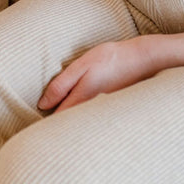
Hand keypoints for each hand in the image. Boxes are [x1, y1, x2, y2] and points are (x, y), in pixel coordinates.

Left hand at [38, 38, 158, 112]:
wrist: (144, 60)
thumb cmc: (110, 59)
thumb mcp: (81, 65)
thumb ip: (61, 85)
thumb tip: (43, 105)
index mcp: (81, 100)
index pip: (58, 119)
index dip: (46, 120)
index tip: (39, 116)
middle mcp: (92, 112)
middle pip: (70, 124)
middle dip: (59, 123)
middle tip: (49, 115)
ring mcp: (104, 113)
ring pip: (82, 122)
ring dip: (73, 119)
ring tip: (65, 111)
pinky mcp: (112, 111)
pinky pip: (93, 118)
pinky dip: (86, 116)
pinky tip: (85, 107)